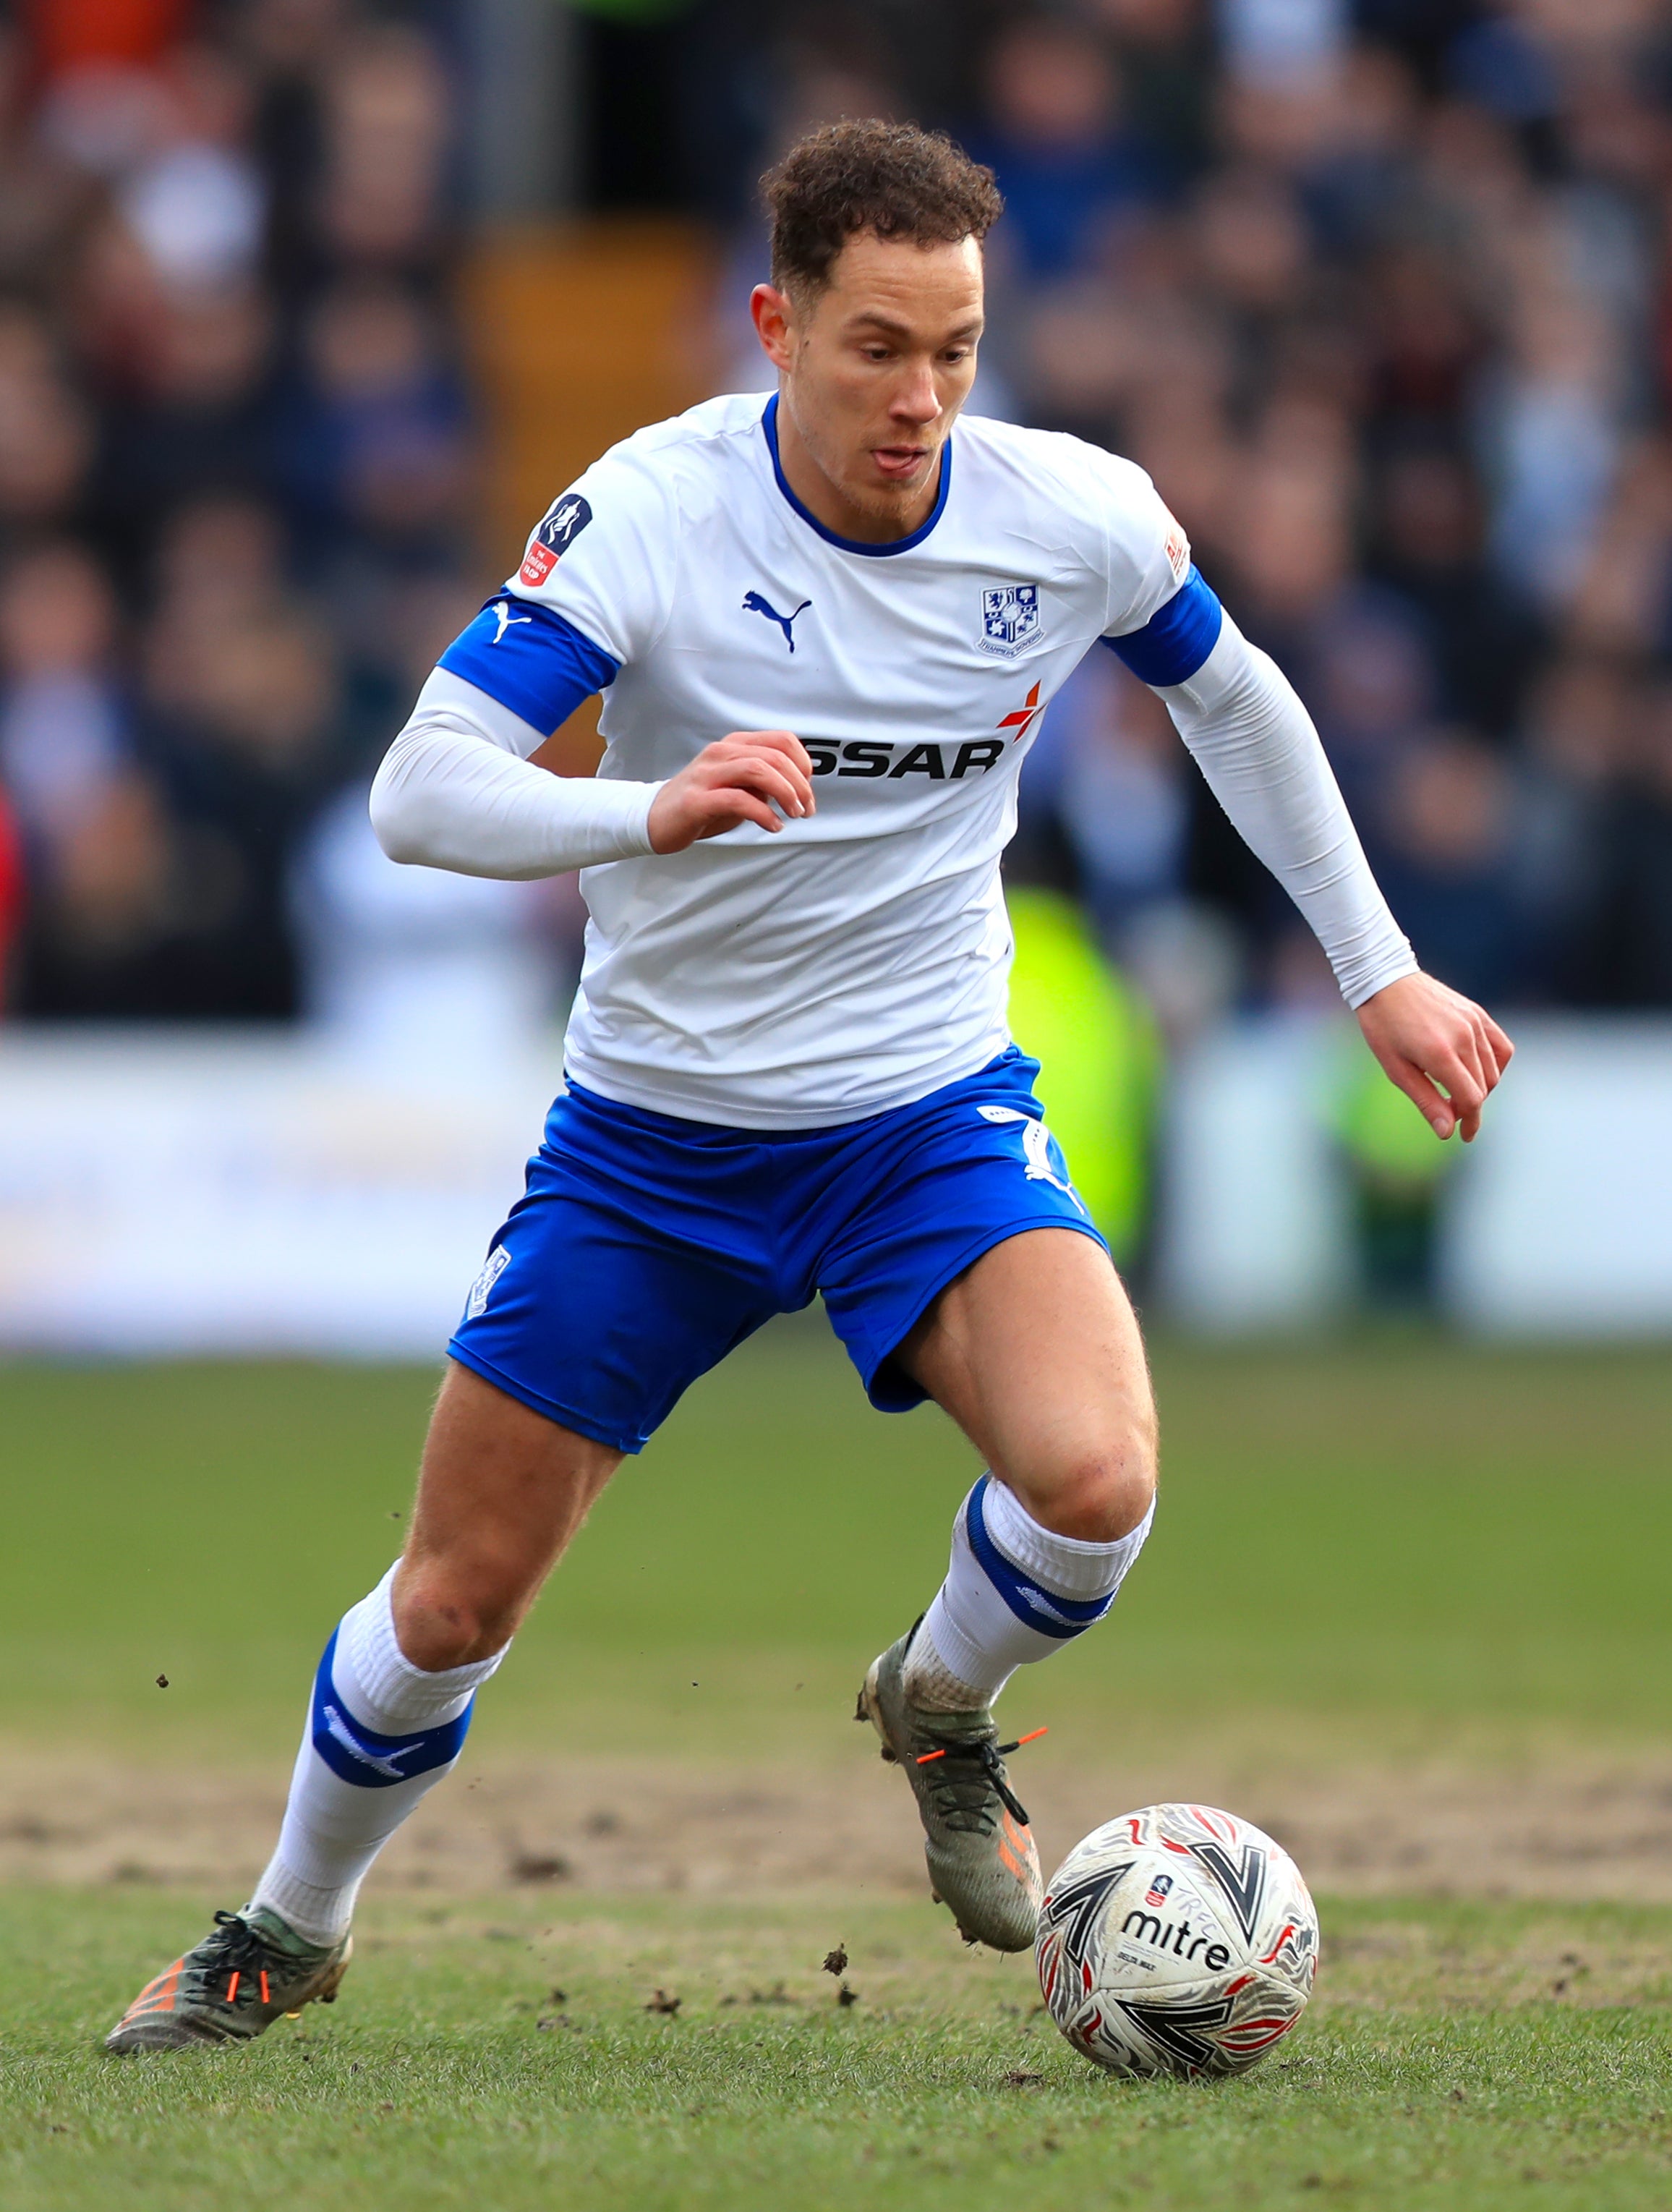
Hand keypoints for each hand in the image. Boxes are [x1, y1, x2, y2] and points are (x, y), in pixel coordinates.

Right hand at [647, 729, 815, 852]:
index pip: (782, 740)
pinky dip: (764, 814)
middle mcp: (720, 754)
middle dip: (799, 785)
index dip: (804, 764)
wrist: (653, 818)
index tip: (808, 789)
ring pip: (758, 770)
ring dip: (785, 794)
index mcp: (733, 746)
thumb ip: (763, 782)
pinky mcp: (697, 800)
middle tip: (806, 809)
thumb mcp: (738, 787)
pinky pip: (738, 800)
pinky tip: (773, 826)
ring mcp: (707, 775)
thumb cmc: (701, 804)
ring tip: (793, 814)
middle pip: (774, 756)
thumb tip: (798, 788)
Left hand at [1356, 971, 1513, 1142]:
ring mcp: (1475, 1023)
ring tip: (1456, 1092)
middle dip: (1470, 1108)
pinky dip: (1495, 1066)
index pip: (1471, 1099)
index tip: (1462, 1135)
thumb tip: (1448, 1132)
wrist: (1386, 980)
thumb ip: (1426, 1101)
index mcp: (1440, 1054)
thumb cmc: (1383, 1027)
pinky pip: (1501, 1048)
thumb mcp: (1396, 1069)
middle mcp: (1464, 1037)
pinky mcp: (1479, 1014)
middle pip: (1483, 1088)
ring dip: (1480, 1089)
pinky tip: (1477, 1072)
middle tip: (1450, 1114)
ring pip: (1493, 1071)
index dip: (1469, 1122)